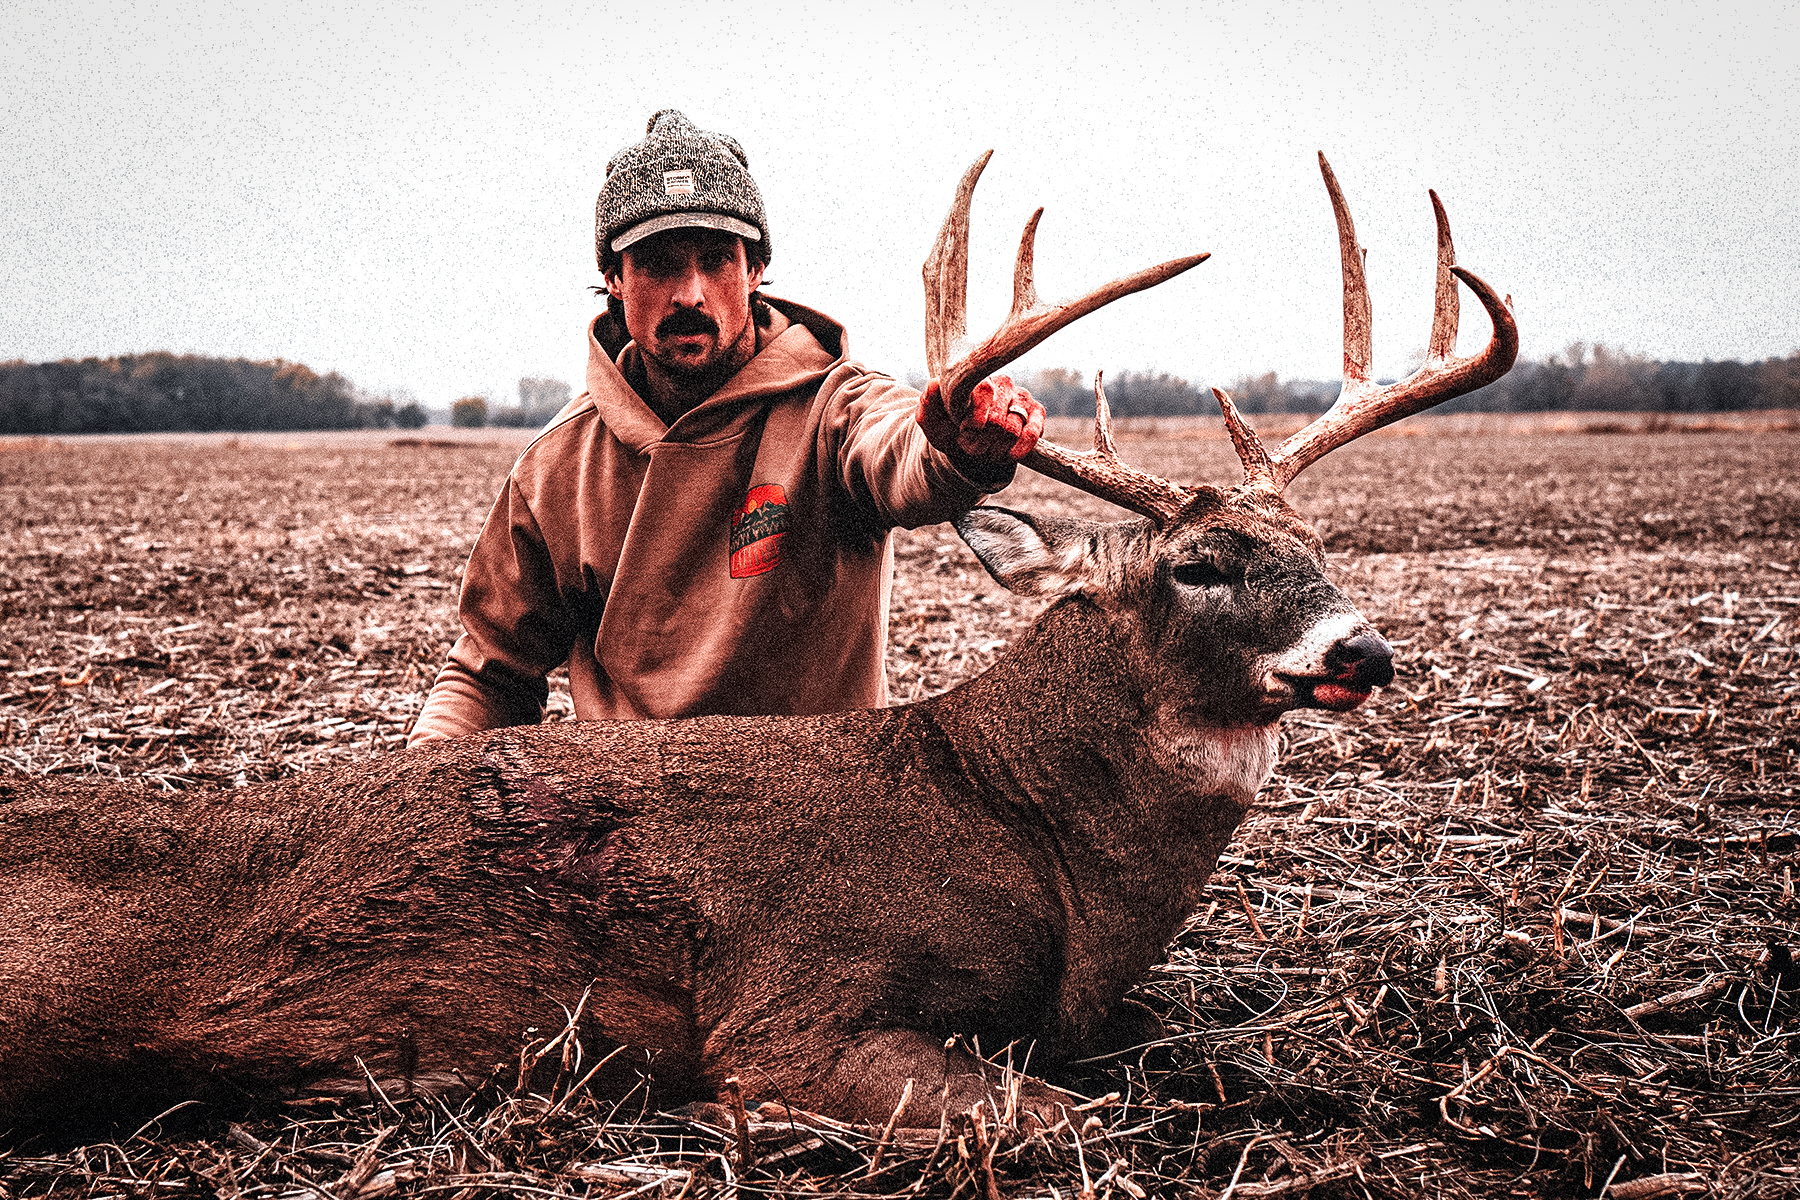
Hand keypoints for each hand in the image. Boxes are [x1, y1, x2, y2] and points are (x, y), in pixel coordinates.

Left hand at [915, 375, 1043, 473]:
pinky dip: (1020, 449)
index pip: (983, 394)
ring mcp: (1021, 397)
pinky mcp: (1037, 412)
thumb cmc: (949, 427)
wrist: (968, 441)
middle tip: (971, 448)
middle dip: (981, 442)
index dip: (972, 423)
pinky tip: (1007, 456)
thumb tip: (934, 383)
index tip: (963, 433)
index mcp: (977, 379)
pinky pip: (1033, 432)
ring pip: (1013, 429)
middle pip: (997, 421)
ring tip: (986, 452)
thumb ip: (928, 403)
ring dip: (996, 450)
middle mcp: (1002, 383)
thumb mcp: (932, 420)